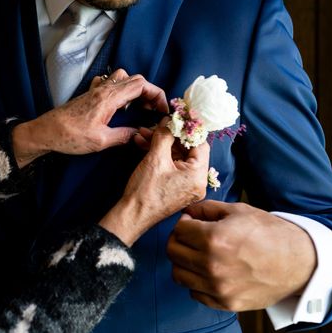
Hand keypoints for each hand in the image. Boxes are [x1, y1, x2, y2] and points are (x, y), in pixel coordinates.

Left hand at [11, 70, 167, 167]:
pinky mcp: (88, 95)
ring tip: (137, 106)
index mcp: (109, 98)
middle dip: (149, 92)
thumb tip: (139, 134)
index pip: (141, 85)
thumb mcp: (101, 141)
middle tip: (153, 110)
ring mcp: (95, 90)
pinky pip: (108, 82)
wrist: (45, 132)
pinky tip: (118, 104)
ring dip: (135, 89)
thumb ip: (124, 136)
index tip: (162, 110)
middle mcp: (103, 89)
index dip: (157, 95)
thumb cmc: (69, 136)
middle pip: (135, 79)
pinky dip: (119, 89)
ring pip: (122, 78)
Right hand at [99, 120, 208, 245]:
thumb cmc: (145, 191)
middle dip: (169, 135)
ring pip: (177, 157)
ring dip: (161, 144)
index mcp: (198, 175)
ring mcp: (187, 186)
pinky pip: (171, 166)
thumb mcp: (155, 158)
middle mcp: (197, 182)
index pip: (200, 143)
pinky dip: (160, 155)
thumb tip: (169, 120)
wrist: (132, 215)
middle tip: (155, 125)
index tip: (176, 117)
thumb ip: (164, 135)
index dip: (187, 128)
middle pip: (188, 149)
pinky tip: (143, 145)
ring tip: (142, 134)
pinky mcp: (176, 188)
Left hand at [167, 200, 316, 310]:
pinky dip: (197, 282)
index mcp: (214, 239)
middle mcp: (212, 265)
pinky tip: (209, 272)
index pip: (178, 230)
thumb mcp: (238, 211)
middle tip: (190, 237)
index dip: (184, 222)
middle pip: (172, 252)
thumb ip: (206, 209)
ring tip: (198, 254)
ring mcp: (218, 287)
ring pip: (178, 274)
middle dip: (178, 240)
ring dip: (184, 262)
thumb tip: (186, 211)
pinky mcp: (226, 303)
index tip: (191, 222)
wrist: (298, 261)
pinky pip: (194, 293)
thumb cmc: (269, 233)